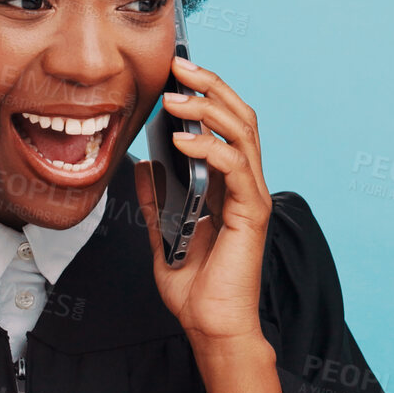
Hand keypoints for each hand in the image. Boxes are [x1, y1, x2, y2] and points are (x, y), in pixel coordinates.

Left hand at [135, 55, 279, 392]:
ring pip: (243, 133)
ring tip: (177, 96)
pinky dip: (210, 147)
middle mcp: (245, 184)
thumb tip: (141, 165)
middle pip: (240, 117)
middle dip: (211, 86)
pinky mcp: (251, 214)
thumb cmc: (195, 287)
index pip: (225, 125)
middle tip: (180, 66)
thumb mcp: (164, 234)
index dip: (206, 95)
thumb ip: (157, 199)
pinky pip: (236, 167)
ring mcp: (252, 196)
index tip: (177, 74)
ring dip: (209, 108)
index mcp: (228, 185)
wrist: (210, 327)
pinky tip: (183, 140)